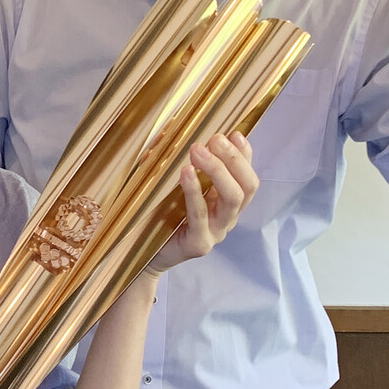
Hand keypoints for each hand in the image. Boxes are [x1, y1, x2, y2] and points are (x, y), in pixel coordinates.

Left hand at [146, 132, 256, 273]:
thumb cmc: (161, 216)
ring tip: (198, 150)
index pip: (246, 177)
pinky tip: (186, 172)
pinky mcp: (199, 243)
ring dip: (218, 170)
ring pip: (232, 199)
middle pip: (246, 187)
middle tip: (215, 138)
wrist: (142, 255)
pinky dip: (194, 191)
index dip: (244, 155)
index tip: (234, 133)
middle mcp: (227, 218)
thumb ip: (186, 166)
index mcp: (226, 203)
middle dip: (234, 159)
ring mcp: (216, 232)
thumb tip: (184, 136)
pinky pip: (200, 215)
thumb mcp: (177, 187)